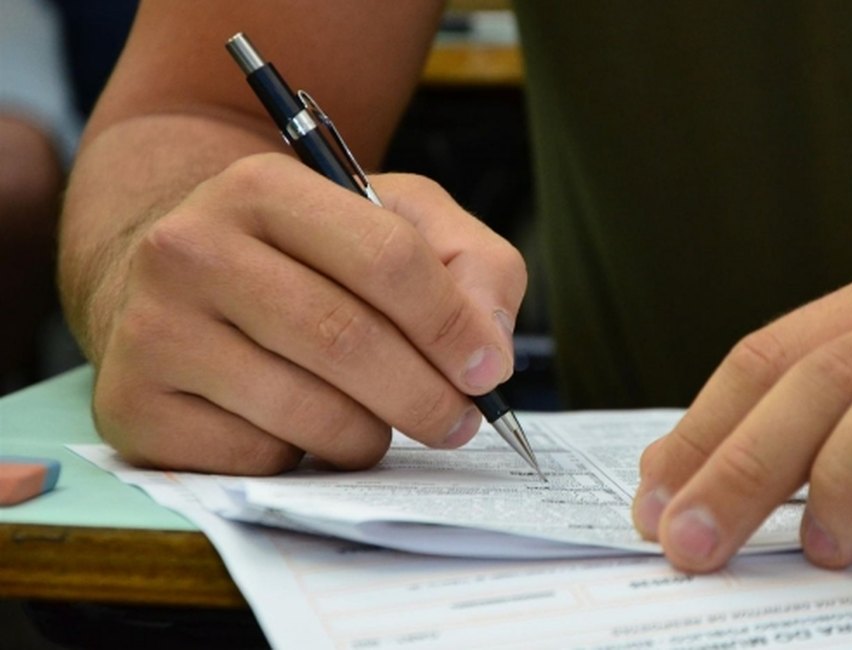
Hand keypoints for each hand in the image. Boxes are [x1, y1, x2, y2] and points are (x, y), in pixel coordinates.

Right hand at [91, 153, 525, 473]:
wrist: (177, 282)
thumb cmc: (307, 256)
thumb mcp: (396, 223)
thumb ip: (470, 265)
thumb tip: (489, 352)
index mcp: (263, 187)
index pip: (386, 258)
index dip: (452, 325)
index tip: (487, 371)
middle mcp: (190, 249)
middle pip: (346, 340)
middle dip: (426, 397)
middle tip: (458, 422)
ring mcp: (151, 331)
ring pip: (306, 412)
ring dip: (369, 435)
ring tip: (376, 421)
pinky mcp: (133, 408)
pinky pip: (257, 460)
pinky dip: (302, 459)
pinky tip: (298, 428)